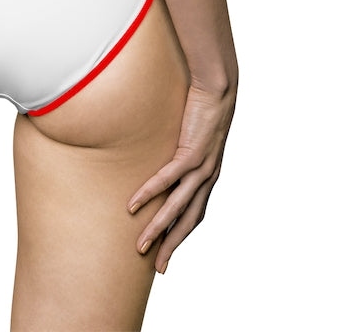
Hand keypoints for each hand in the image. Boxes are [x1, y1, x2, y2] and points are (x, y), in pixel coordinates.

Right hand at [127, 81, 236, 273]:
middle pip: (189, 221)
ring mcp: (202, 167)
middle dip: (173, 245)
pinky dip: (150, 193)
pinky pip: (168, 178)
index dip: (181, 236)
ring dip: (159, 228)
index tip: (167, 254)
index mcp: (209, 176)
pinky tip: (134, 205)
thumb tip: (161, 154)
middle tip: (158, 267)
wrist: (219, 87)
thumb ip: (180, 149)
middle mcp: (208, 177)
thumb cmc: (202, 107)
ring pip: (178, 206)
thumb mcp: (192, 135)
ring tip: (142, 245)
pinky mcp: (192, 152)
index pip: (195, 215)